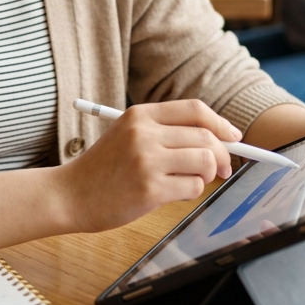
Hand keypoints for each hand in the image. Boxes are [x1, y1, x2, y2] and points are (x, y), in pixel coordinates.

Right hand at [54, 100, 242, 232]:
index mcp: (140, 114)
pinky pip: (193, 187)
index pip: (195, 109)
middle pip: (206, 136)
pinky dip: (191, 191)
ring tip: (190, 181)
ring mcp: (147, 160)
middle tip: (222, 169)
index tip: (233, 137)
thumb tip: (219, 139)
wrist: (71, 194)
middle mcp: (144, 133)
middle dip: (223, 154)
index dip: (220, 123)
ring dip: (207, 174)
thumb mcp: (128, 135)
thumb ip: (166, 132)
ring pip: (205, 161)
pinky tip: (171, 193)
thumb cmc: (104, 168)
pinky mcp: (150, 189)